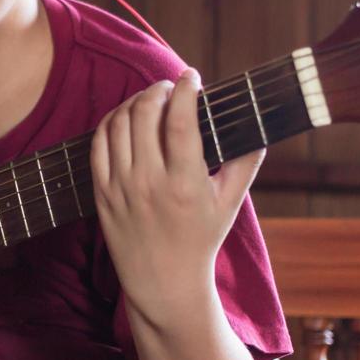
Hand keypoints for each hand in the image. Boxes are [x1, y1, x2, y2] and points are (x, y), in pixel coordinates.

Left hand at [90, 68, 263, 327]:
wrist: (163, 283)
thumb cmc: (201, 240)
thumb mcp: (230, 204)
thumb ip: (246, 163)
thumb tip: (260, 127)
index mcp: (185, 184)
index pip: (180, 121)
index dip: (185, 90)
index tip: (191, 76)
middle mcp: (149, 183)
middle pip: (145, 114)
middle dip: (158, 90)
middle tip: (170, 88)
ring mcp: (121, 188)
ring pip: (119, 124)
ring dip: (135, 102)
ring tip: (150, 100)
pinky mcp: (101, 194)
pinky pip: (98, 144)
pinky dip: (111, 122)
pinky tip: (126, 117)